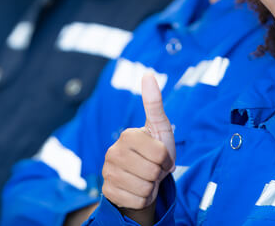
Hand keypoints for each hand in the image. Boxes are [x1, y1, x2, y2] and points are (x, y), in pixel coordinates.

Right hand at [101, 74, 174, 223]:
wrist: (143, 178)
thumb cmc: (154, 151)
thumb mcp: (160, 128)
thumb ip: (154, 103)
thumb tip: (148, 73)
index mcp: (128, 135)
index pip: (160, 155)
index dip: (167, 159)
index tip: (161, 157)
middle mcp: (113, 152)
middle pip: (152, 172)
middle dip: (158, 174)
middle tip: (153, 169)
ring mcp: (108, 172)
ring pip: (144, 189)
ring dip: (151, 188)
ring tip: (145, 178)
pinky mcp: (107, 191)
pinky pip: (136, 201)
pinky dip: (142, 199)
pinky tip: (136, 189)